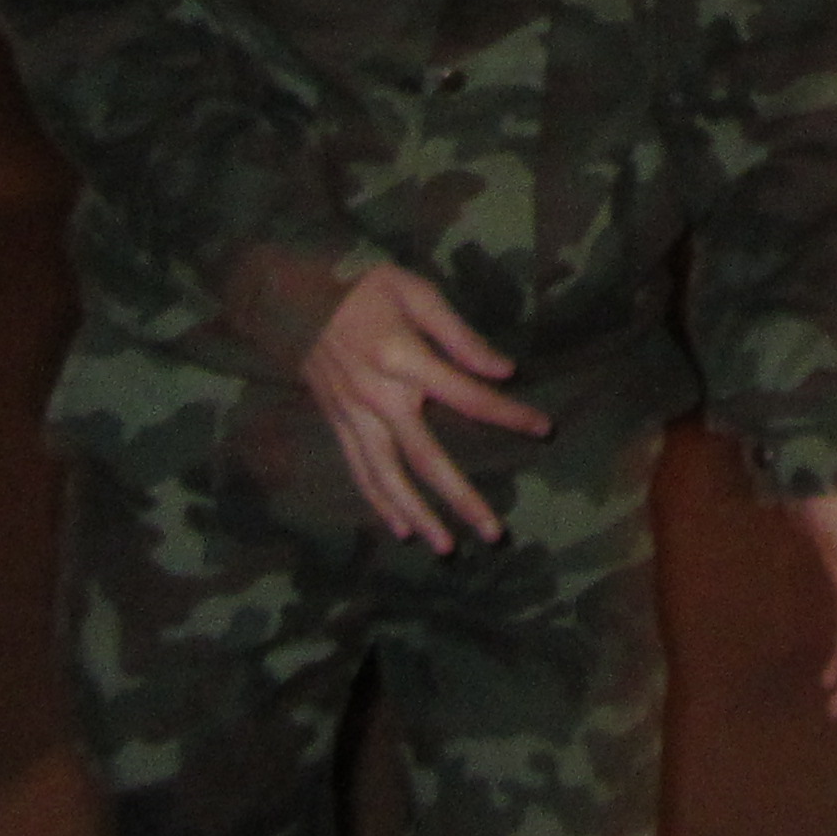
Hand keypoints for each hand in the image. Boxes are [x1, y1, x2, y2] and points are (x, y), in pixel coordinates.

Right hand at [301, 262, 550, 551]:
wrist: (293, 295)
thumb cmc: (364, 288)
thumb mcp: (416, 292)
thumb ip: (459, 335)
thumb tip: (503, 370)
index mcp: (405, 358)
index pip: (468, 395)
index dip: (508, 413)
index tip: (543, 428)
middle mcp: (379, 397)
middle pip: (426, 458)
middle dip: (461, 498)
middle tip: (494, 532)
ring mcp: (354, 417)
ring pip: (388, 478)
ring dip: (419, 516)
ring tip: (447, 547)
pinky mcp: (337, 425)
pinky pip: (360, 472)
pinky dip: (380, 503)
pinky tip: (401, 528)